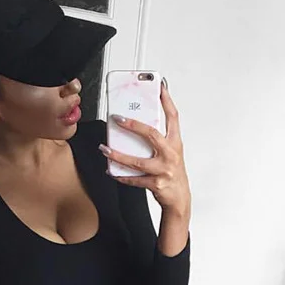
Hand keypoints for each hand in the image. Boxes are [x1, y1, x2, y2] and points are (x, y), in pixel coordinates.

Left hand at [100, 81, 190, 215]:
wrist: (179, 198)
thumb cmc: (173, 172)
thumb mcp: (171, 152)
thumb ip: (158, 139)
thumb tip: (137, 125)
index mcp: (175, 143)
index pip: (173, 117)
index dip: (166, 101)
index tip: (159, 87)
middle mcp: (171, 154)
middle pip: (151, 135)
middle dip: (133, 125)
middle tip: (118, 118)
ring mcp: (164, 170)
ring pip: (137, 161)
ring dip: (118, 155)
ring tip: (105, 149)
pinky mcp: (156, 184)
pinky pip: (134, 180)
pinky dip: (121, 176)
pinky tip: (111, 170)